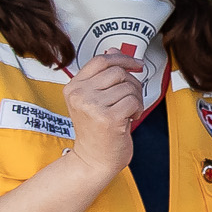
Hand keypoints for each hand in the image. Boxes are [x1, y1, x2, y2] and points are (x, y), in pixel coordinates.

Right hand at [64, 53, 147, 178]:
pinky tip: (129, 120)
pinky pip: (134, 101)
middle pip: (118, 72)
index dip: (122, 58)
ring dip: (135, 99)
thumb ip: (103, 75)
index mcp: (74, 87)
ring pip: (128, 86)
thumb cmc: (98, 131)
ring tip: (127, 112)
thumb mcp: (95, 99)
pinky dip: (137, 110)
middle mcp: (79, 94)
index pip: (100, 61)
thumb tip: (114, 50)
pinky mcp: (108, 118)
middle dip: (132, 84)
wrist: (94, 160)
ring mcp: (92, 106)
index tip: (137, 64)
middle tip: (130, 100)